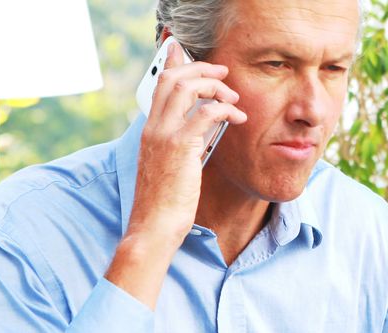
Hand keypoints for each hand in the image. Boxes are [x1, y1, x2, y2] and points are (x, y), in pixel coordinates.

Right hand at [130, 40, 246, 244]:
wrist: (154, 225)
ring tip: (233, 97)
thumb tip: (202, 134)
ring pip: (187, 88)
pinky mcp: (180, 147)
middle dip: (200, 68)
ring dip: (215, 86)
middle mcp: (153, 127)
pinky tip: (238, 119)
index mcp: (150, 130)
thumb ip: (182, 146)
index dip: (173, 64)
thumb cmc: (165, 203)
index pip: (158, 85)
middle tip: (223, 72)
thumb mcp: (171, 167)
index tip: (185, 52)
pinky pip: (205, 113)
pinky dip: (225, 110)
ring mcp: (164, 135)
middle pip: (172, 78)